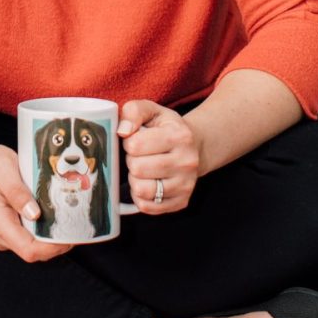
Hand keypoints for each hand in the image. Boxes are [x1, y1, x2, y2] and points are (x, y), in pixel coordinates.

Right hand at [0, 142, 73, 261]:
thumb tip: (34, 213)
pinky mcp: (3, 233)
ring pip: (30, 248)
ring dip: (48, 238)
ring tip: (62, 219)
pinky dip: (39, 233)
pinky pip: (25, 240)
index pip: (28, 249)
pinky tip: (47, 218)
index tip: (70, 235)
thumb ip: (17, 191)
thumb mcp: (3, 167)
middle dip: (55, 243)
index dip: (52, 248)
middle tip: (73, 224)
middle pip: (33, 252)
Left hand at [118, 99, 201, 213]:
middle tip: (139, 156)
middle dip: (131, 161)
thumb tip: (122, 131)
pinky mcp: (181, 202)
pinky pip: (147, 207)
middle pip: (137, 168)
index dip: (128, 142)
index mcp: (179, 136)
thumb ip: (133, 111)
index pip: (135, 145)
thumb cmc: (167, 128)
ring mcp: (185, 185)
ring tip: (142, 170)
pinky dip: (140, 196)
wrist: (195, 147)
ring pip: (141, 190)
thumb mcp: (152, 111)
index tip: (135, 140)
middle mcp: (186, 162)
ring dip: (134, 179)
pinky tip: (146, 183)